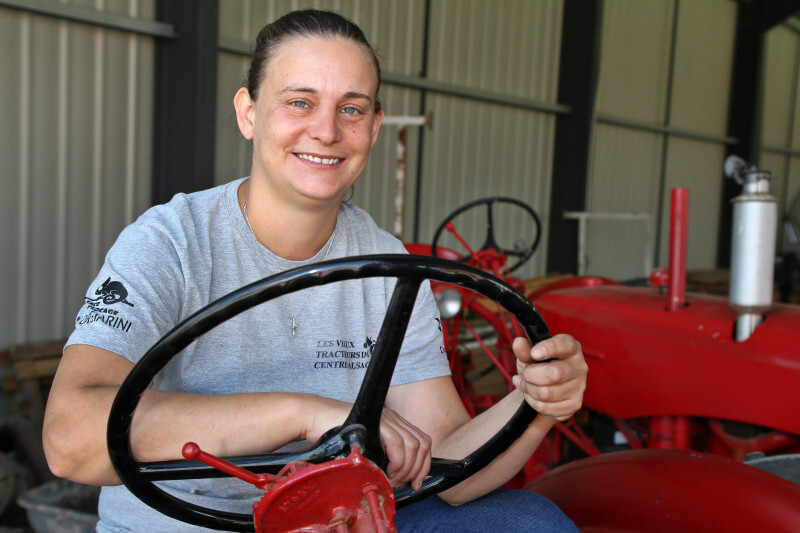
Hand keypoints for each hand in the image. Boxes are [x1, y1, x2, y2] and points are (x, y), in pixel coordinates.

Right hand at [305, 397, 431, 490]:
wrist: (315, 418)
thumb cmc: (334, 436)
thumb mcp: (364, 449)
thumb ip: (380, 459)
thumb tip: (394, 480)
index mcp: (394, 423)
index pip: (422, 442)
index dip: (423, 465)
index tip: (416, 482)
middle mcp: (393, 418)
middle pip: (422, 444)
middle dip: (416, 470)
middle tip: (400, 483)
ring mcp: (386, 417)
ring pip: (413, 445)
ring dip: (405, 468)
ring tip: (391, 479)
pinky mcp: (376, 420)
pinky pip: (397, 443)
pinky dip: (396, 462)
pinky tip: (385, 471)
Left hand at [511, 334, 586, 421]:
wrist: (544, 388)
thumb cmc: (539, 366)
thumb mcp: (529, 355)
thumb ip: (524, 349)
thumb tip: (518, 342)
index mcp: (571, 348)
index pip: (565, 345)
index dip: (549, 348)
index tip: (534, 353)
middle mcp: (579, 366)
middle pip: (554, 373)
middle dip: (531, 375)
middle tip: (524, 374)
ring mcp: (579, 387)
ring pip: (547, 393)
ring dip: (529, 390)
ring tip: (526, 385)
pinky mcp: (574, 404)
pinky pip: (546, 407)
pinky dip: (533, 402)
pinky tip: (532, 396)